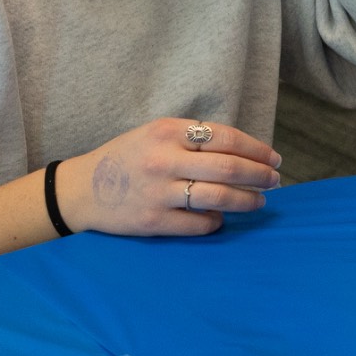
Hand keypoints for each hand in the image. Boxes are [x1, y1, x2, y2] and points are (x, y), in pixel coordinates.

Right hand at [59, 119, 281, 236]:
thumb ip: (193, 138)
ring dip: (247, 200)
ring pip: (219, 197)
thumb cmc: (127, 159)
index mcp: (167, 131)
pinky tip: (221, 218)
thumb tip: (244, 152)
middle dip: (260, 175)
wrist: (80, 190)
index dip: (256, 149)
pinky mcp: (153, 221)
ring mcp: (158, 192)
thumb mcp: (155, 134)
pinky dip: (217, 221)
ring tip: (259, 201)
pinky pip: (200, 224)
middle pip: (229, 168)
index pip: (226, 137)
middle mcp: (164, 159)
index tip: (273, 158)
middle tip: (274, 180)